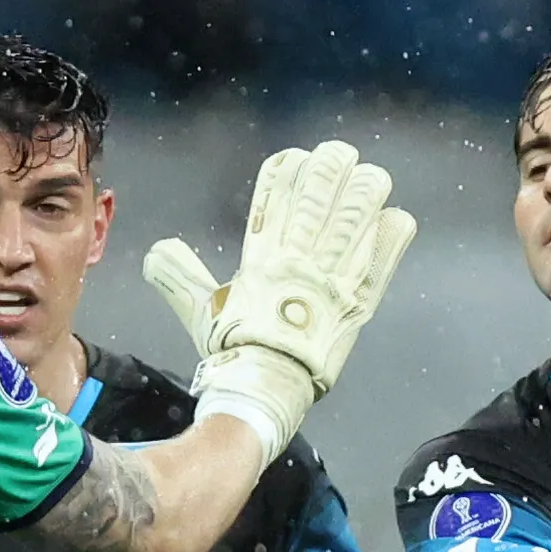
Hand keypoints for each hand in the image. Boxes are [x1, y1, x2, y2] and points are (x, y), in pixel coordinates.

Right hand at [139, 140, 417, 453]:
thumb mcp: (200, 309)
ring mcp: (336, 268)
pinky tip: (388, 224)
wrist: (268, 388)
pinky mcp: (365, 289)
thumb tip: (156, 251)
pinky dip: (394, 227)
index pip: (281, 177)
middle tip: (342, 169)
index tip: (301, 166)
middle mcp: (301, 250)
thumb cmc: (236, 351)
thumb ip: (180, 275)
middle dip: (336, 163)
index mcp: (264, 247)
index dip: (294, 163)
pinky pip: (393, 239)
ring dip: (368, 187)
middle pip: (327, 175)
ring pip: (365, 196)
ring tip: (369, 189)